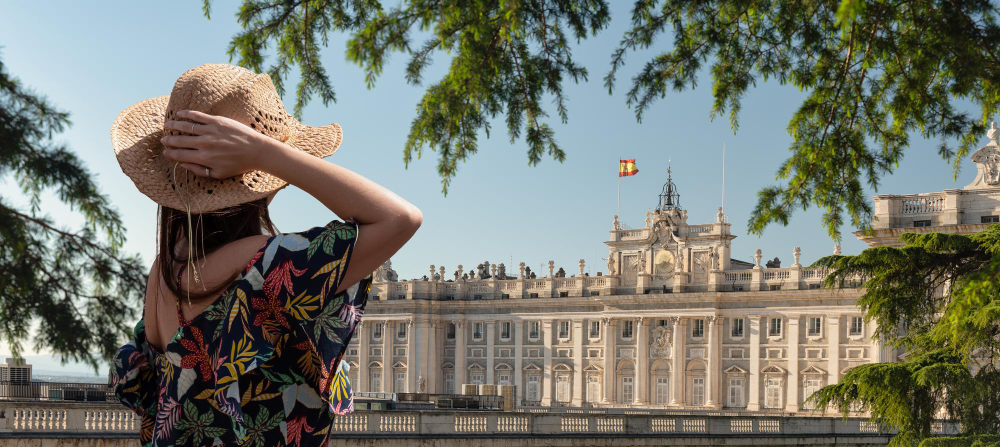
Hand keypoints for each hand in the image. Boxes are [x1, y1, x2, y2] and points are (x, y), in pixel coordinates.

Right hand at [160, 110, 277, 178]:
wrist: (257, 151)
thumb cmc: (239, 165)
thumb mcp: (219, 174)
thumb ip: (199, 170)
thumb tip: (184, 165)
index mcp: (204, 158)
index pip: (181, 155)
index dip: (170, 154)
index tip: (165, 152)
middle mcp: (204, 144)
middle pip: (180, 141)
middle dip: (169, 140)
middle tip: (163, 139)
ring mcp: (210, 131)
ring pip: (186, 126)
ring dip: (173, 125)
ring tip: (166, 125)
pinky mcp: (217, 121)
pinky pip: (198, 116)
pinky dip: (187, 114)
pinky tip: (179, 113)